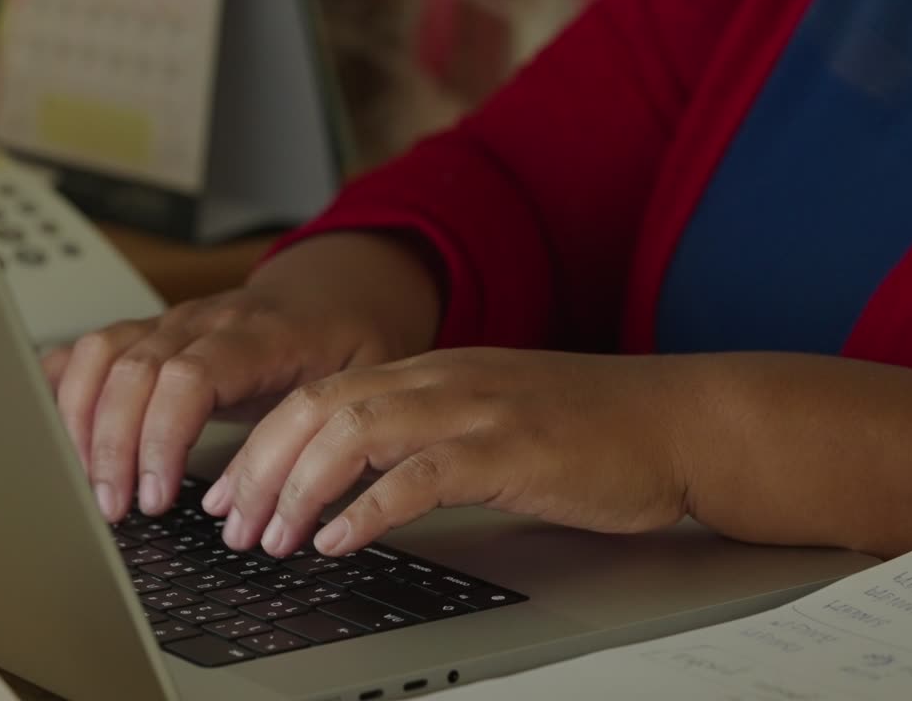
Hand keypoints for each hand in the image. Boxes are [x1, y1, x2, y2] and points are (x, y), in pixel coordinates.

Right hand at [41, 288, 398, 521]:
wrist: (341, 288)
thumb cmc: (351, 338)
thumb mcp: (359, 386)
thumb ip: (313, 437)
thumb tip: (258, 502)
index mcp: (263, 334)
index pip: (189, 376)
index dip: (162, 436)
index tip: (158, 495)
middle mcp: (208, 320)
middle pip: (133, 372)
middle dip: (112, 446)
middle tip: (116, 509)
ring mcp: (175, 321)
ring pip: (103, 355)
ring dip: (83, 422)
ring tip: (91, 485)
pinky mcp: (156, 330)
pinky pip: (97, 348)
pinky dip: (70, 387)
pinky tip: (62, 431)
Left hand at [202, 347, 690, 556]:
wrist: (679, 421)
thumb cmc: (594, 429)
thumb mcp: (494, 417)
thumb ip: (431, 434)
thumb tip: (364, 482)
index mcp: (434, 372)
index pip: (322, 394)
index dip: (264, 443)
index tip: (231, 491)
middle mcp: (444, 381)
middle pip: (319, 408)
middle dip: (261, 467)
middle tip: (232, 523)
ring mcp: (477, 411)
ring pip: (355, 433)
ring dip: (299, 489)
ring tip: (272, 538)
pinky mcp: (512, 450)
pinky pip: (419, 475)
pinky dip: (369, 508)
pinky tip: (340, 540)